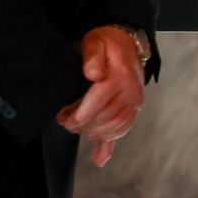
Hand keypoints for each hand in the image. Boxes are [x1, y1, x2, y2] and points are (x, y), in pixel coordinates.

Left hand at [56, 26, 144, 166]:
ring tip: (78, 127)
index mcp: (120, 77)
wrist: (128, 42)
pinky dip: (110, 143)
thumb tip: (92, 75)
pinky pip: (124, 129)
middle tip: (65, 121)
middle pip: (104, 120)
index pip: (97, 105)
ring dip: (93, 133)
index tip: (63, 117)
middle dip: (82, 125)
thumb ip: (92, 57)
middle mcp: (131, 92)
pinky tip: (100, 156)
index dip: (77, 116)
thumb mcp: (96, 42)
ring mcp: (135, 101)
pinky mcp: (135, 108)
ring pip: (114, 128)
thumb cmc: (108, 43)